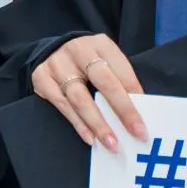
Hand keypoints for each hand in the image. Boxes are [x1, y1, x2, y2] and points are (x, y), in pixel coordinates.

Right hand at [31, 34, 145, 151]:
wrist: (52, 51)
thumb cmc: (87, 61)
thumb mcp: (105, 61)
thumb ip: (119, 80)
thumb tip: (138, 112)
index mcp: (101, 44)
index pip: (122, 72)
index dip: (135, 97)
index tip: (144, 120)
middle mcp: (79, 50)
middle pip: (104, 83)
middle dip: (123, 110)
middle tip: (136, 133)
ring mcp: (58, 64)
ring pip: (81, 99)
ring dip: (98, 124)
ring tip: (112, 143)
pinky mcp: (42, 79)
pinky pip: (62, 106)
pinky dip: (78, 124)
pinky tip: (90, 138)